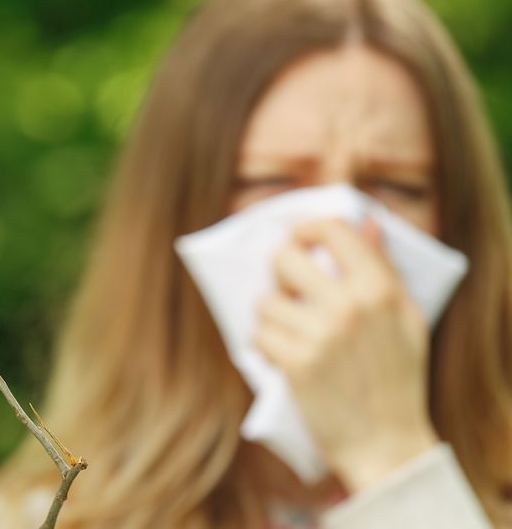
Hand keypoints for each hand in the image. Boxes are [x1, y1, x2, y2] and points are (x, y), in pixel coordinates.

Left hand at [253, 216, 438, 492]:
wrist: (386, 443)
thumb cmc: (398, 378)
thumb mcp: (406, 319)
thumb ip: (385, 267)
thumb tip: (369, 222)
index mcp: (380, 289)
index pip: (333, 230)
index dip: (307, 229)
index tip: (300, 241)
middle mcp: (350, 306)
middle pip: (285, 258)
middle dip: (278, 272)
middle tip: (287, 291)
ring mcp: (321, 335)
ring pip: (265, 301)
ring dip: (272, 318)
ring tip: (291, 334)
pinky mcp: (296, 364)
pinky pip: (259, 336)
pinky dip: (265, 347)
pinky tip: (284, 358)